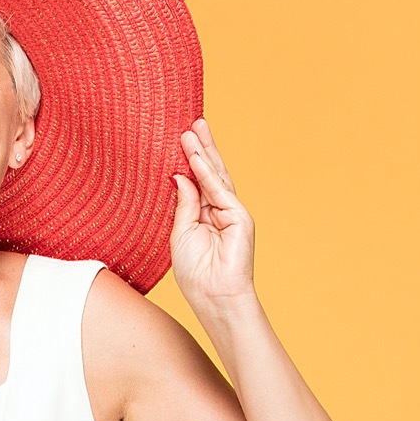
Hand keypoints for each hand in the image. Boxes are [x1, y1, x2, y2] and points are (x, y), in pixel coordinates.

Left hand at [170, 118, 255, 306]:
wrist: (213, 297)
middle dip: (201, 148)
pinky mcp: (240, 218)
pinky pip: (220, 191)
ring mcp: (232, 212)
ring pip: (216, 177)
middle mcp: (219, 210)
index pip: (197, 180)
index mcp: (204, 214)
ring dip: (204, 153)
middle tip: (191, 123)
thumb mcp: (180, 233)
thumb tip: (179, 175)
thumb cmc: (195, 272)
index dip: (190, 159)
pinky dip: (207, 174)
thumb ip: (183, 204)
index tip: (180, 137)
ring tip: (191, 130)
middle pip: (209, 173)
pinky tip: (196, 158)